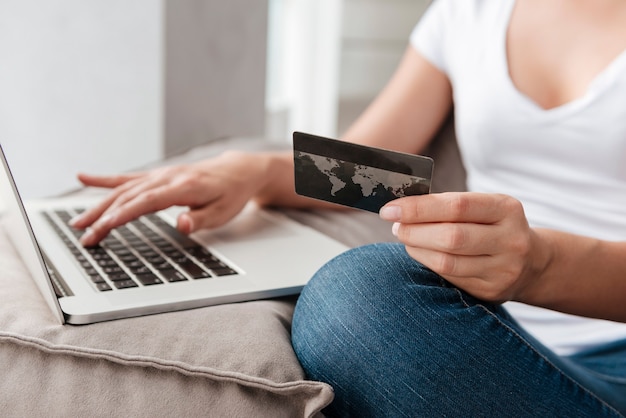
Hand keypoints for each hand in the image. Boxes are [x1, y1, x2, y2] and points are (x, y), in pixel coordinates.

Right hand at [70, 150, 269, 245]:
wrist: (238, 170)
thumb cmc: (231, 193)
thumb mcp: (224, 212)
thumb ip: (201, 220)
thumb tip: (182, 226)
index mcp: (183, 187)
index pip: (146, 202)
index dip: (123, 214)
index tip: (103, 227)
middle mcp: (167, 177)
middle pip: (129, 197)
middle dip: (103, 216)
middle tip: (83, 235)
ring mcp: (161, 175)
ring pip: (124, 188)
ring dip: (99, 204)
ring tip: (78, 222)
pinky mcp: (158, 175)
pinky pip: (128, 178)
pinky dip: (105, 179)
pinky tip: (84, 178)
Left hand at [379, 192, 547, 302]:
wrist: (532, 263)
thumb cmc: (494, 226)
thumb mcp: (484, 207)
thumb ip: (448, 205)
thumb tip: (401, 207)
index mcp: (506, 209)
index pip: (456, 206)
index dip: (419, 208)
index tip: (391, 208)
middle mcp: (510, 239)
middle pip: (451, 237)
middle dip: (414, 230)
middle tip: (395, 225)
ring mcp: (504, 269)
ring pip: (447, 262)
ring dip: (416, 249)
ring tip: (404, 237)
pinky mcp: (492, 290)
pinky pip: (450, 278)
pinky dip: (427, 263)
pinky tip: (419, 253)